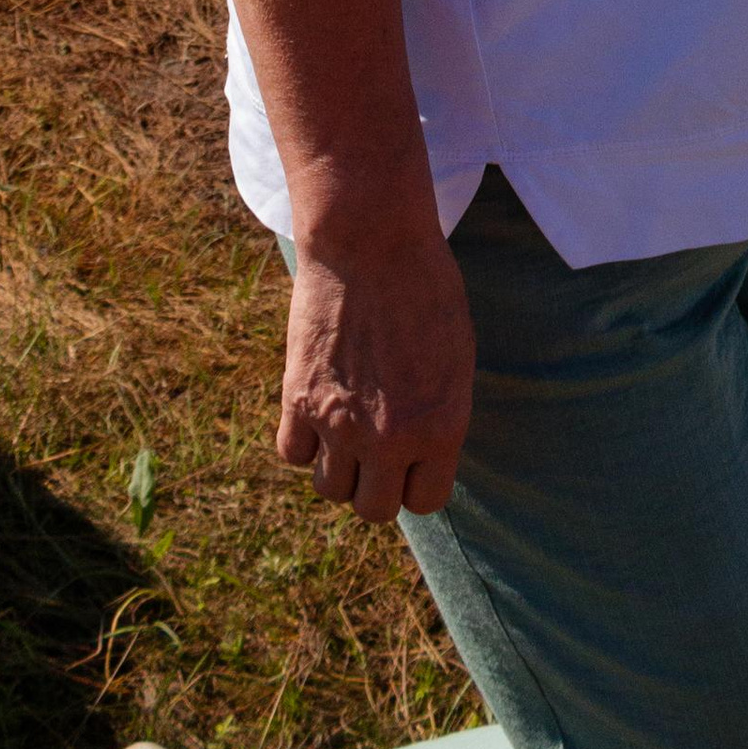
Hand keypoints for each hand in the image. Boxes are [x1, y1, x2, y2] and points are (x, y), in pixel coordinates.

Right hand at [278, 223, 475, 522]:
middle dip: (376, 482)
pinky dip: (302, 439)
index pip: (425, 501)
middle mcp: (391, 438)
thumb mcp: (455, 353)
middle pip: (374, 509)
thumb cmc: (425, 285)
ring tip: (345, 425)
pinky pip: (292, 454)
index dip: (416, 480)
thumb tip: (422, 452)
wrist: (370, 239)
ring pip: (331, 489)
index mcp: (441, 427)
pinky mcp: (298, 400)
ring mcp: (340, 424)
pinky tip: (315, 408)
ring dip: (337, 466)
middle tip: (375, 446)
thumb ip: (439, 412)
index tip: (411, 457)